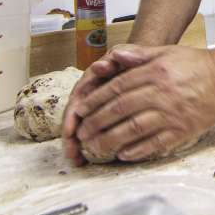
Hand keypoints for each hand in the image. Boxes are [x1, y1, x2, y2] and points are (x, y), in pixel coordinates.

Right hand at [61, 51, 127, 165]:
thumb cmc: (134, 59)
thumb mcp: (129, 54)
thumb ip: (119, 56)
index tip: (70, 131)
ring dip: (77, 143)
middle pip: (75, 115)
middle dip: (71, 136)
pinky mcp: (103, 115)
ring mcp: (95, 104)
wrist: (143, 63)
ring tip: (77, 160)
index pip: (78, 99)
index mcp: (92, 79)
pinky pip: (94, 130)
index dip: (73, 116)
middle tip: (71, 153)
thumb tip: (102, 64)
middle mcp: (89, 93)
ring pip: (82, 125)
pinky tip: (87, 158)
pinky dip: (89, 143)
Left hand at [71, 45, 214, 161]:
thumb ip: (140, 54)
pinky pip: (156, 143)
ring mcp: (173, 113)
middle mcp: (162, 92)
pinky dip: (138, 150)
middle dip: (96, 122)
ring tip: (95, 146)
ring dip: (110, 139)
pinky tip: (123, 154)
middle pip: (120, 110)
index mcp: (155, 71)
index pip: (117, 88)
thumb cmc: (197, 63)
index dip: (95, 100)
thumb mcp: (167, 51)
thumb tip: (114, 56)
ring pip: (134, 129)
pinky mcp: (184, 129)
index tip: (80, 110)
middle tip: (81, 132)